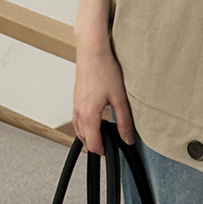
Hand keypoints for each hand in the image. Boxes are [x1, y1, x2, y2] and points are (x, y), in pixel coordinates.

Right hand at [72, 37, 135, 153]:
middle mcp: (79, 113)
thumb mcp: (119, 97)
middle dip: (96, 145)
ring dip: (90, 136)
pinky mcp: (76, 99)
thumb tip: (127, 138)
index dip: (104, 151)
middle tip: (111, 143)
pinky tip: (95, 120)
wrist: (92, 51)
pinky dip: (85, 126)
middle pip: (84, 140)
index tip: (113, 150)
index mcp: (89, 115)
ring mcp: (75, 106)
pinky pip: (77, 120)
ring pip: (79, 131)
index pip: (93, 144)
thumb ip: (124, 121)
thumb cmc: (104, 70)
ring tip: (105, 133)